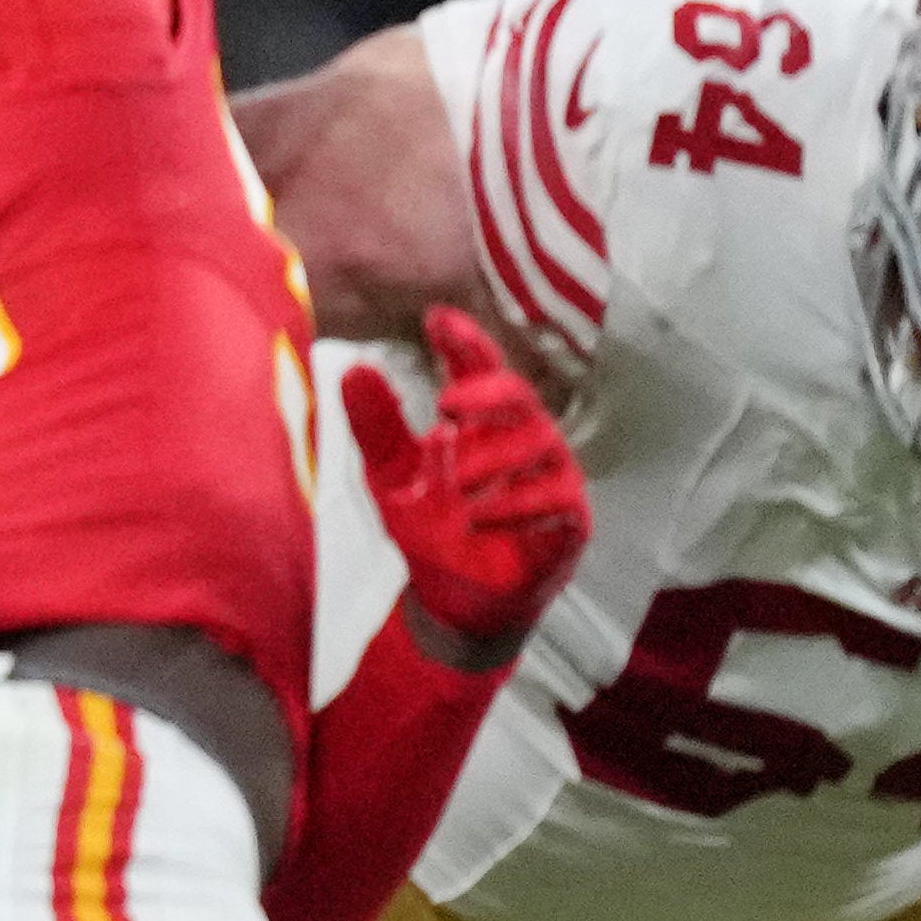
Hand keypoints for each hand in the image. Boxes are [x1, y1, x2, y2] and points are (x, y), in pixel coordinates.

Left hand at [354, 303, 584, 659]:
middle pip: (521, 397)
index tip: (437, 319)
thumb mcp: (390, 475)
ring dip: (493, 460)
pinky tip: (482, 518)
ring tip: (455, 486)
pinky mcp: (568, 525)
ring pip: (542, 446)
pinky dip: (520, 508)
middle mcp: (522, 442)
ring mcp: (551, 481)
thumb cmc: (431, 527)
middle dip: (486, 394)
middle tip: (444, 406)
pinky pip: (560, 504)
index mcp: (481, 423)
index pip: (480, 370)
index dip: (465, 342)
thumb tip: (352, 369)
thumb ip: (375, 425)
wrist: (453, 602)